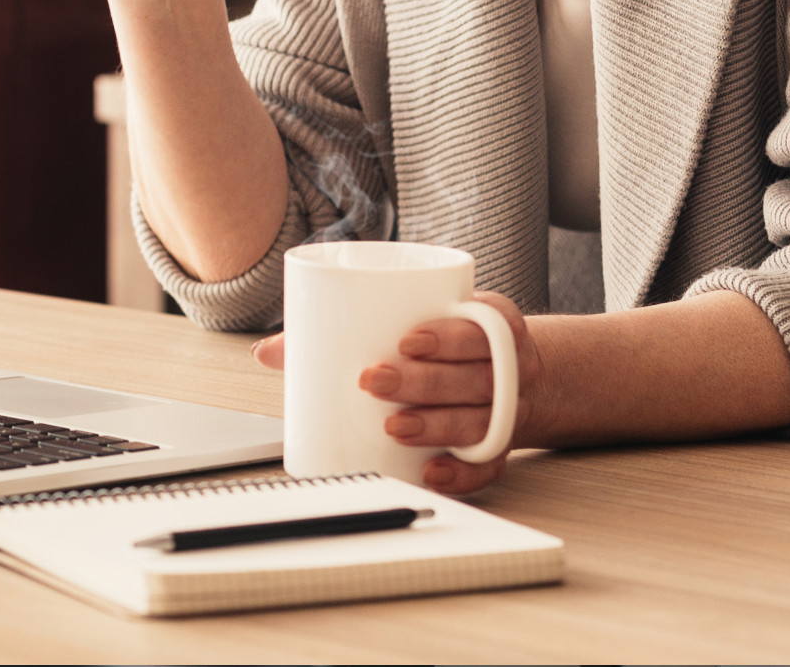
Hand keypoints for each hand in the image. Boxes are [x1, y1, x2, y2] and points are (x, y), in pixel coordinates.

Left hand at [252, 292, 546, 494]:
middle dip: (424, 382)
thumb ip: (349, 325)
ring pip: (480, 422)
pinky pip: (488, 467)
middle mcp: (508, 370)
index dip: (448, 336)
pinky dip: (461, 472)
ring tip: (395, 426)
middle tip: (375, 381)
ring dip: (436, 426)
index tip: (407, 341)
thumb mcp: (421, 317)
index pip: (478, 329)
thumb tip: (270, 350)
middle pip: (474, 379)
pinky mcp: (499, 449)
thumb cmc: (453, 342)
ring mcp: (507, 412)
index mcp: (491, 325)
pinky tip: (430, 470)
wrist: (519, 373)